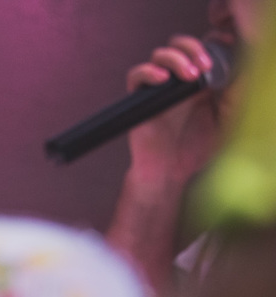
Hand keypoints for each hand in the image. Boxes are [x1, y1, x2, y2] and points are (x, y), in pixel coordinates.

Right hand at [123, 34, 223, 186]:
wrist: (168, 172)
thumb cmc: (195, 151)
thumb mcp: (226, 120)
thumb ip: (235, 95)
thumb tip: (242, 69)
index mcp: (201, 83)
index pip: (203, 48)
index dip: (213, 42)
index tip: (226, 45)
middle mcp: (178, 82)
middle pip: (181, 44)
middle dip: (194, 47)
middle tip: (206, 65)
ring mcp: (159, 89)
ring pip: (160, 54)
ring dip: (176, 58)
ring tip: (190, 74)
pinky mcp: (140, 99)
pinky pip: (136, 75)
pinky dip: (148, 71)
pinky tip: (162, 79)